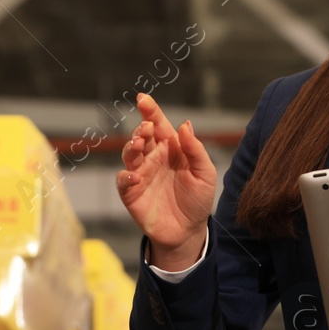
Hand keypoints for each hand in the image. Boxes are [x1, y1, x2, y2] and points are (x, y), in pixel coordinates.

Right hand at [117, 93, 215, 269]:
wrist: (188, 231)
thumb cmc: (198, 199)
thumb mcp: (205, 173)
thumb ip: (195, 150)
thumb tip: (185, 125)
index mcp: (171, 148)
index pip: (158, 124)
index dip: (150, 110)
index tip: (143, 98)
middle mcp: (153, 157)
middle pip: (141, 136)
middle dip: (141, 128)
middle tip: (146, 127)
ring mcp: (141, 174)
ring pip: (129, 153)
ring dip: (131, 146)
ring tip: (138, 144)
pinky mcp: (131, 193)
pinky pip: (123, 180)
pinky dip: (126, 176)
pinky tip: (134, 176)